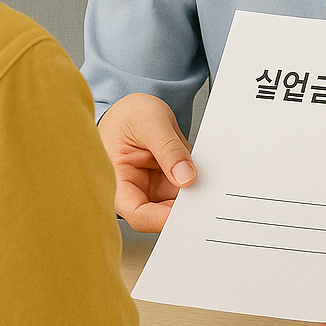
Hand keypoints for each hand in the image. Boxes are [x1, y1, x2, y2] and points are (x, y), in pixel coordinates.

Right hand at [97, 93, 195, 232]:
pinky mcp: (167, 181)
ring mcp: (152, 186)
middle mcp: (135, 189)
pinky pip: (185, 189)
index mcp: (116, 180)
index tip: (186, 212)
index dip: (160, 219)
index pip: (137, 213)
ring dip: (194, 195)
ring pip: (177, 203)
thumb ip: (168, 149)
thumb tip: (186, 177)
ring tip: (208, 179)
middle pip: (160, 213)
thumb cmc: (129, 113)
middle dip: (184, 208)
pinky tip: (205, 172)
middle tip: (207, 195)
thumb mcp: (149, 123)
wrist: (135, 106)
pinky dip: (197, 183)